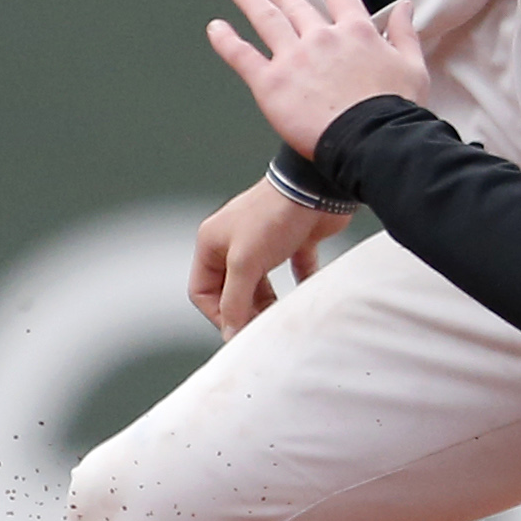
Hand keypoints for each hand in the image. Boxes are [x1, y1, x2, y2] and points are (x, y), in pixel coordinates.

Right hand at [189, 181, 350, 338]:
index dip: (218, 313)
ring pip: (262, 282)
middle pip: (232, 289)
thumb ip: (235, 300)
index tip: (239, 331)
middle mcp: (236, 241)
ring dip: (270, 302)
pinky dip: (300, 284)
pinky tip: (308, 296)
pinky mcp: (295, 239)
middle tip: (264, 329)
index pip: (202, 290)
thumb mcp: (245, 262)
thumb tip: (230, 334)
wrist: (318, 186)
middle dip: (246, 310)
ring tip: (282, 318)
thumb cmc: (275, 216)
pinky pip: (295, 269)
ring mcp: (266, 240)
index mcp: (213, 242)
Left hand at [207, 0, 429, 157]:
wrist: (373, 141)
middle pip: (297, 5)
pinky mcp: (270, 82)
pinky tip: (216, 28)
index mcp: (357, 32)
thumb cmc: (396, 112)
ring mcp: (294, 58)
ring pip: (265, 18)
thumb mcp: (414, 68)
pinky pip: (242, 55)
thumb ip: (406, 34)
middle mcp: (322, 37)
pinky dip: (226, 39)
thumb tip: (407, 8)